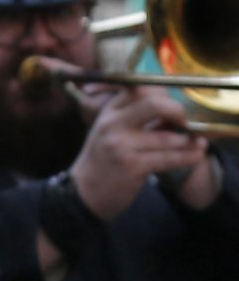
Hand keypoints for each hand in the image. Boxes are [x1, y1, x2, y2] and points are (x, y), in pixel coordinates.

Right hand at [70, 86, 208, 218]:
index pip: (140, 89)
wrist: (84, 191)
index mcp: (108, 111)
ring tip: (197, 143)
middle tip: (185, 123)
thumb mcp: (109, 130)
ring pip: (167, 136)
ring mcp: (121, 145)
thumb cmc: (102, 159)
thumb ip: (133, 116)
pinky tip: (196, 156)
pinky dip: (188, 157)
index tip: (172, 107)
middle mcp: (112, 124)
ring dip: (188, 141)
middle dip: (178, 112)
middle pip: (155, 104)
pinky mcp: (132, 166)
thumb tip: (172, 109)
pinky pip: (169, 158)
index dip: (163, 95)